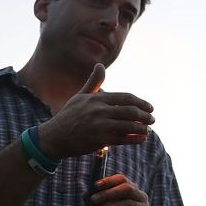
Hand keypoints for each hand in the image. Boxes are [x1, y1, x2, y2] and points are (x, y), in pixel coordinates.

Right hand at [38, 64, 154, 158]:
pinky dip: (135, 139)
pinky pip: (123, 139)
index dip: (141, 103)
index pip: (126, 98)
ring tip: (148, 130)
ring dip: (143, 128)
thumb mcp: (80, 97)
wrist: (53, 137)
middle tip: (152, 119)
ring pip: (129, 126)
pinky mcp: (99, 140)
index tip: (150, 107)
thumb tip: (100, 65)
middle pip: (131, 111)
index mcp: (97, 99)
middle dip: (145, 116)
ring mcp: (99, 126)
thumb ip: (94, 82)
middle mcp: (99, 111)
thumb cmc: (69, 115)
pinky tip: (142, 139)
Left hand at [91, 173, 153, 205]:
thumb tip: (86, 194)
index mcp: (132, 190)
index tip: (95, 186)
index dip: (109, 181)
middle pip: (128, 189)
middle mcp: (142, 197)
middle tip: (93, 200)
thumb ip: (97, 202)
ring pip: (128, 205)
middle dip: (108, 194)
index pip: (123, 179)